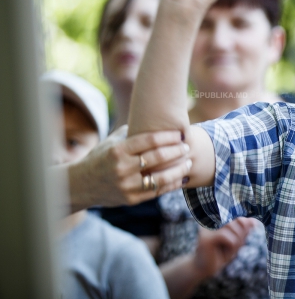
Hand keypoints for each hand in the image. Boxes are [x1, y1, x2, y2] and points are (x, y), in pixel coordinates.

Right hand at [68, 126, 190, 209]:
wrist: (81, 185)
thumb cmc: (100, 158)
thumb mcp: (111, 142)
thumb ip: (131, 132)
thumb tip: (154, 119)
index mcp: (118, 150)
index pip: (150, 140)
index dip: (169, 136)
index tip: (180, 134)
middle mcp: (122, 168)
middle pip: (158, 157)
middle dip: (177, 151)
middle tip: (187, 146)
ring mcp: (127, 185)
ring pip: (161, 177)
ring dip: (179, 169)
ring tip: (189, 162)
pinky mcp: (131, 199)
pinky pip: (157, 191)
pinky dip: (172, 184)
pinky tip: (181, 177)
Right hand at [193, 218, 257, 278]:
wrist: (203, 269)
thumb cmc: (220, 255)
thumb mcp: (236, 243)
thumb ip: (244, 232)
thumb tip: (254, 222)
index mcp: (220, 220)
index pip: (240, 217)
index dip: (247, 227)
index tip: (245, 238)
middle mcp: (214, 221)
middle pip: (238, 221)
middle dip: (241, 236)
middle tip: (234, 247)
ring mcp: (208, 228)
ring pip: (232, 227)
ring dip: (235, 241)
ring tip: (229, 250)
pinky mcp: (206, 237)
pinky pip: (225, 236)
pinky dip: (230, 245)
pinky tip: (225, 251)